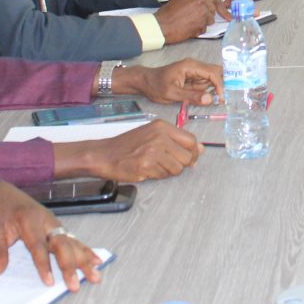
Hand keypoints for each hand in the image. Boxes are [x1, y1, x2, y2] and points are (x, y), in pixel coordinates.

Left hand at [0, 179, 102, 291]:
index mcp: (28, 219)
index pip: (39, 246)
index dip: (44, 264)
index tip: (49, 281)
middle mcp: (45, 220)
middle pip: (62, 243)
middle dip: (70, 265)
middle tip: (74, 284)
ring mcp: (53, 221)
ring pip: (71, 241)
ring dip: (84, 259)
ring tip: (95, 274)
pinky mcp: (55, 225)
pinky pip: (72, 238)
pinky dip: (85, 249)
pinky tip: (96, 259)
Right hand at [54, 120, 201, 181]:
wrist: (104, 154)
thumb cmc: (128, 145)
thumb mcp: (153, 134)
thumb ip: (176, 140)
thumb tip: (200, 149)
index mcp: (162, 127)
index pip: (191, 140)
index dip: (193, 153)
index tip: (190, 159)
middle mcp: (159, 137)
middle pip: (187, 157)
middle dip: (180, 164)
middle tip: (166, 164)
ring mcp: (153, 151)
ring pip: (177, 169)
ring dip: (168, 171)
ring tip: (154, 165)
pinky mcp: (145, 166)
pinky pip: (163, 176)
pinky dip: (157, 176)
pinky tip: (146, 169)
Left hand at [116, 58, 223, 104]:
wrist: (144, 83)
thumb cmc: (155, 86)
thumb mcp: (172, 93)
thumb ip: (191, 96)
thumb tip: (210, 99)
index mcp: (191, 66)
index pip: (212, 73)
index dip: (219, 85)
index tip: (221, 98)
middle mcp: (195, 67)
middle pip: (215, 72)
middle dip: (223, 83)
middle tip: (226, 97)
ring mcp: (195, 73)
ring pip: (212, 78)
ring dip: (217, 88)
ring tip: (221, 100)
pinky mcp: (193, 80)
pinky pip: (206, 84)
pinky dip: (211, 91)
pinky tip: (214, 98)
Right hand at [154, 0, 217, 43]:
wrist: (161, 26)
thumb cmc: (168, 13)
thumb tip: (202, 4)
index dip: (208, 5)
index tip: (206, 9)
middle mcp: (202, 1)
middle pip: (212, 8)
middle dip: (206, 13)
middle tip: (196, 17)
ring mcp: (203, 13)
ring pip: (210, 19)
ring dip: (203, 22)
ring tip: (191, 23)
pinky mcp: (202, 25)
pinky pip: (205, 28)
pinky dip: (199, 30)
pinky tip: (189, 29)